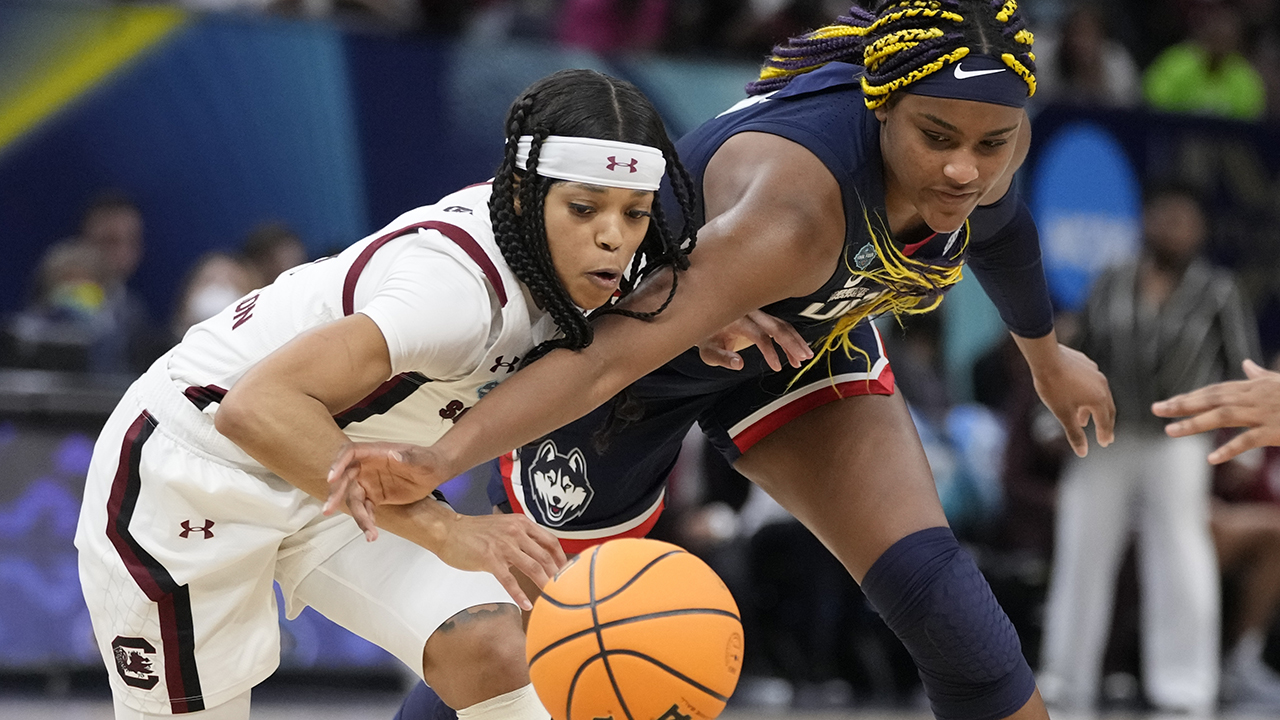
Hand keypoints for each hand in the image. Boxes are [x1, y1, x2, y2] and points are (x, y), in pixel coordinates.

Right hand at [324, 442, 446, 535]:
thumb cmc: (428, 460)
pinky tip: (372, 533)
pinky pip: (365, 510)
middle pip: (345, 479)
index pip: (350, 454)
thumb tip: (394, 455)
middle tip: (328, 510)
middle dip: (335, 495)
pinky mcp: (375, 497)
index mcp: (375, 453)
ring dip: (357, 516)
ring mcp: (369, 483)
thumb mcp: (422, 459)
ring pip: (354, 500)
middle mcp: (367, 467)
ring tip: (369, 533)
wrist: (435, 473)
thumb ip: (409, 457)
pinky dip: (367, 521)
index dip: (338, 464)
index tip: (331, 478)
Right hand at [430, 510, 568, 610]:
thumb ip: (521, 539)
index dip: (562, 557)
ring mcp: (504, 546)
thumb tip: (535, 558)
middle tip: (565, 588)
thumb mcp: (504, 527)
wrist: (449, 530)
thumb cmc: (475, 531)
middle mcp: (516, 532)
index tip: (568, 571)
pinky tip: (526, 604)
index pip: (550, 541)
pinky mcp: (490, 559)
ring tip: (552, 597)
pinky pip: (509, 580)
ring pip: (533, 567)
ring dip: (545, 584)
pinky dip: (519, 594)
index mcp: (522, 524)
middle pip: (546, 556)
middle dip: (558, 574)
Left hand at [699, 310, 812, 370]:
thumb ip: (722, 358)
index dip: (770, 351)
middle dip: (792, 342)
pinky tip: (799, 351)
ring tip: (805, 357)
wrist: (704, 318)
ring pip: (782, 324)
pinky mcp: (762, 318)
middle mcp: (750, 313)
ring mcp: (758, 314)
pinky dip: (792, 338)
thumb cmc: (706, 336)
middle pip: (776, 325)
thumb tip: (738, 364)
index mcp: (737, 319)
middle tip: (803, 357)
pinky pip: (781, 325)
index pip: (759, 334)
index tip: (777, 366)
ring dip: (796, 340)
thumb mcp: (708, 351)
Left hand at [1029, 344, 1115, 457]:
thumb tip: (1083, 453)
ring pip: (1099, 395)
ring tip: (1083, 420)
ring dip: (1093, 409)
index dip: (1104, 434)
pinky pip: (1092, 383)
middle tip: (1106, 435)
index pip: (1105, 422)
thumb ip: (1074, 434)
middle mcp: (1102, 386)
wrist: (1046, 357)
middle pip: (1107, 408)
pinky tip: (1077, 395)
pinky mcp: (1087, 364)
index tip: (1104, 443)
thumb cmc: (1054, 386)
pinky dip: (1088, 394)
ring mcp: (1096, 373)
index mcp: (1099, 400)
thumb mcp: (1063, 414)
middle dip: (1105, 423)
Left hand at [1152, 359, 1279, 463]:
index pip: (1216, 391)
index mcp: (1254, 388)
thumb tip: (1246, 363)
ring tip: (1169, 431)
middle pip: (1213, 400)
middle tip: (1156, 409)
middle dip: (1183, 405)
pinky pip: (1249, 440)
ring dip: (1195, 423)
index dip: (1191, 396)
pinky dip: (1230, 449)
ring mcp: (1264, 414)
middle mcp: (1255, 398)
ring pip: (1224, 416)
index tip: (1168, 402)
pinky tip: (1211, 459)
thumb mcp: (1279, 383)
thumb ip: (1260, 375)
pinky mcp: (1275, 431)